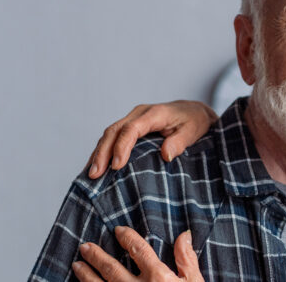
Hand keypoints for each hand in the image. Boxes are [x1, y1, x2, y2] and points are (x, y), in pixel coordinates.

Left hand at [73, 226, 202, 281]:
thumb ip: (186, 259)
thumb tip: (183, 235)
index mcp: (158, 276)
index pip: (138, 250)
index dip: (127, 238)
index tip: (118, 231)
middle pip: (112, 268)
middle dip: (97, 256)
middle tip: (86, 248)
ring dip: (86, 275)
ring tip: (77, 265)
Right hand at [87, 101, 217, 178]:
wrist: (194, 111)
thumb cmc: (194, 121)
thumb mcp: (193, 131)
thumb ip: (180, 142)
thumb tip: (165, 154)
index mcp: (154, 114)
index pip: (131, 129)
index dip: (122, 147)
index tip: (117, 166)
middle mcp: (139, 113)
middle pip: (114, 131)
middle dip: (102, 153)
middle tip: (95, 175)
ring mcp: (133, 119)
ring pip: (109, 134)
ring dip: (99, 153)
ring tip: (91, 175)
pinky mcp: (130, 126)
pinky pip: (113, 137)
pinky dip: (103, 151)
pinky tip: (96, 166)